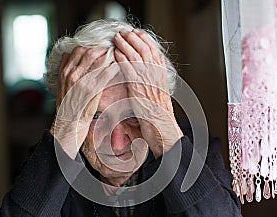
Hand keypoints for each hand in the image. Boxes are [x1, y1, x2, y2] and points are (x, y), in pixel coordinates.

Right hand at [51, 47, 118, 158]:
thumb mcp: (61, 84)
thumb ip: (64, 68)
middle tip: (113, 47)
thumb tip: (66, 53)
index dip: (91, 46)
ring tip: (118, 54)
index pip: (78, 50)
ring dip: (110, 55)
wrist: (69, 124)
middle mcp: (72, 74)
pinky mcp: (92, 91)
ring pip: (98, 60)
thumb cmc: (68, 105)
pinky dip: (113, 68)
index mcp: (65, 72)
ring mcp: (82, 82)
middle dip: (103, 48)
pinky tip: (119, 67)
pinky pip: (105, 74)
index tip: (101, 46)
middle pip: (89, 52)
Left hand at [113, 29, 182, 157]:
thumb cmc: (157, 111)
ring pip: (136, 54)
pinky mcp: (137, 85)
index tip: (136, 33)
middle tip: (123, 32)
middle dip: (133, 37)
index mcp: (161, 72)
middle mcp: (156, 72)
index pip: (153, 49)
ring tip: (117, 38)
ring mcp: (147, 78)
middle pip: (144, 47)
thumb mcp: (157, 90)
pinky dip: (121, 58)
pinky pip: (128, 67)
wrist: (159, 123)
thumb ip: (152, 78)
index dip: (144, 39)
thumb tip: (146, 69)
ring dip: (125, 44)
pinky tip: (115, 53)